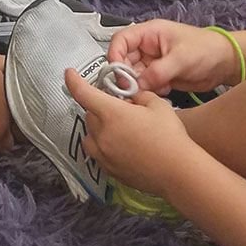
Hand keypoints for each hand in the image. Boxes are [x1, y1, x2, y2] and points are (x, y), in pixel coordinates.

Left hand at [65, 68, 195, 197]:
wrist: (177, 171)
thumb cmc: (169, 134)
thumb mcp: (156, 104)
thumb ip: (138, 96)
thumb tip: (130, 99)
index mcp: (111, 113)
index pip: (84, 94)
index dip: (74, 81)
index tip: (69, 73)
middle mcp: (102, 135)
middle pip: (89, 115)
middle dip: (99, 107)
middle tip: (119, 107)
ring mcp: (103, 155)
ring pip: (90, 135)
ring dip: (98, 127)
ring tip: (118, 128)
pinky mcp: (108, 171)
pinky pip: (98, 153)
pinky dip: (103, 145)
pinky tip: (122, 146)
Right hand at [106, 20, 239, 94]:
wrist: (225, 63)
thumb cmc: (206, 49)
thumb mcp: (181, 58)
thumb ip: (158, 71)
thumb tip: (138, 84)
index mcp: (150, 33)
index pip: (121, 40)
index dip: (114, 55)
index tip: (117, 73)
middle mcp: (148, 47)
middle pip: (124, 60)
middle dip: (126, 75)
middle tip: (131, 89)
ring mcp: (153, 62)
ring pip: (134, 75)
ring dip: (138, 85)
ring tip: (151, 90)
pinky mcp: (160, 76)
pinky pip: (145, 85)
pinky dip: (150, 91)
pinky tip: (165, 90)